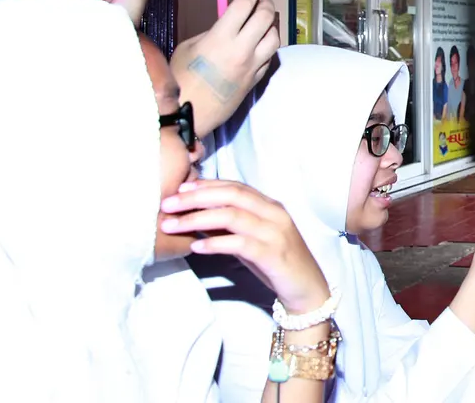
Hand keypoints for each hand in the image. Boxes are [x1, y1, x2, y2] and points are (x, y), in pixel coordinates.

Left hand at [159, 180, 329, 313]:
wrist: (307, 289)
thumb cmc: (275, 263)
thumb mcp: (251, 240)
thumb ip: (230, 226)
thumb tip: (195, 216)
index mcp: (270, 206)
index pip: (235, 186)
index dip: (206, 185)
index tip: (178, 189)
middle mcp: (274, 214)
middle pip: (232, 195)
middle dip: (195, 198)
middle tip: (167, 205)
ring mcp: (275, 233)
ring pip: (233, 216)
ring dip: (198, 219)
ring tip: (172, 225)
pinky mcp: (273, 254)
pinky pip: (240, 244)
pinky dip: (215, 243)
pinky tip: (196, 247)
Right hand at [171, 0, 279, 136]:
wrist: (189, 113)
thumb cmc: (182, 80)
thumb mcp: (189, 46)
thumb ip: (211, 31)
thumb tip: (226, 23)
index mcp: (222, 37)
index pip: (244, 4)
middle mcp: (242, 49)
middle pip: (266, 17)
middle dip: (265, 3)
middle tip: (261, 0)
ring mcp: (252, 65)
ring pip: (275, 37)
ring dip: (271, 25)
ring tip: (264, 20)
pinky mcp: (256, 79)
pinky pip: (270, 57)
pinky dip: (268, 46)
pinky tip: (260, 43)